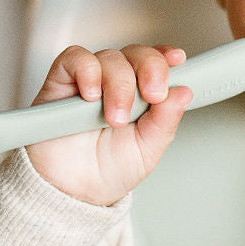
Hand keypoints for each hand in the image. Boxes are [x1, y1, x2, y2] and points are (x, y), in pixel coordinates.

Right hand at [26, 44, 191, 204]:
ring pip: (110, 57)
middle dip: (150, 70)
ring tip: (115, 118)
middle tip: (152, 96)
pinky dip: (87, 72)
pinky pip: (75, 59)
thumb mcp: (147, 149)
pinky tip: (91, 96)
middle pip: (137, 54)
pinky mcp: (61, 82)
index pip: (157, 63)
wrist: (71, 191)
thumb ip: (165, 121)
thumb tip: (183, 92)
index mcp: (142, 96)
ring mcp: (90, 81)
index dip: (167, 57)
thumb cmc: (108, 170)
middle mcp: (117, 84)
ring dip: (119, 86)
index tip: (178, 61)